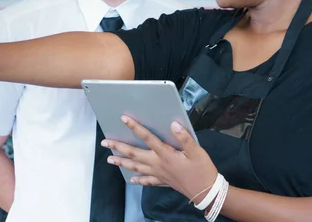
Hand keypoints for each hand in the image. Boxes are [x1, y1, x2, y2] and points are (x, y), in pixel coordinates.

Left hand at [102, 116, 217, 201]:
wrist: (206, 192)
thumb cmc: (202, 170)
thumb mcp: (197, 151)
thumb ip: (184, 138)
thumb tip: (173, 124)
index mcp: (166, 154)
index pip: (148, 137)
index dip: (135, 127)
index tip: (124, 119)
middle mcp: (158, 164)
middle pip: (134, 154)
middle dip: (119, 147)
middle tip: (105, 142)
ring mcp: (159, 174)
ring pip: (136, 167)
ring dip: (122, 162)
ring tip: (110, 159)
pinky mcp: (163, 181)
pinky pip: (147, 180)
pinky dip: (138, 179)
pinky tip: (131, 180)